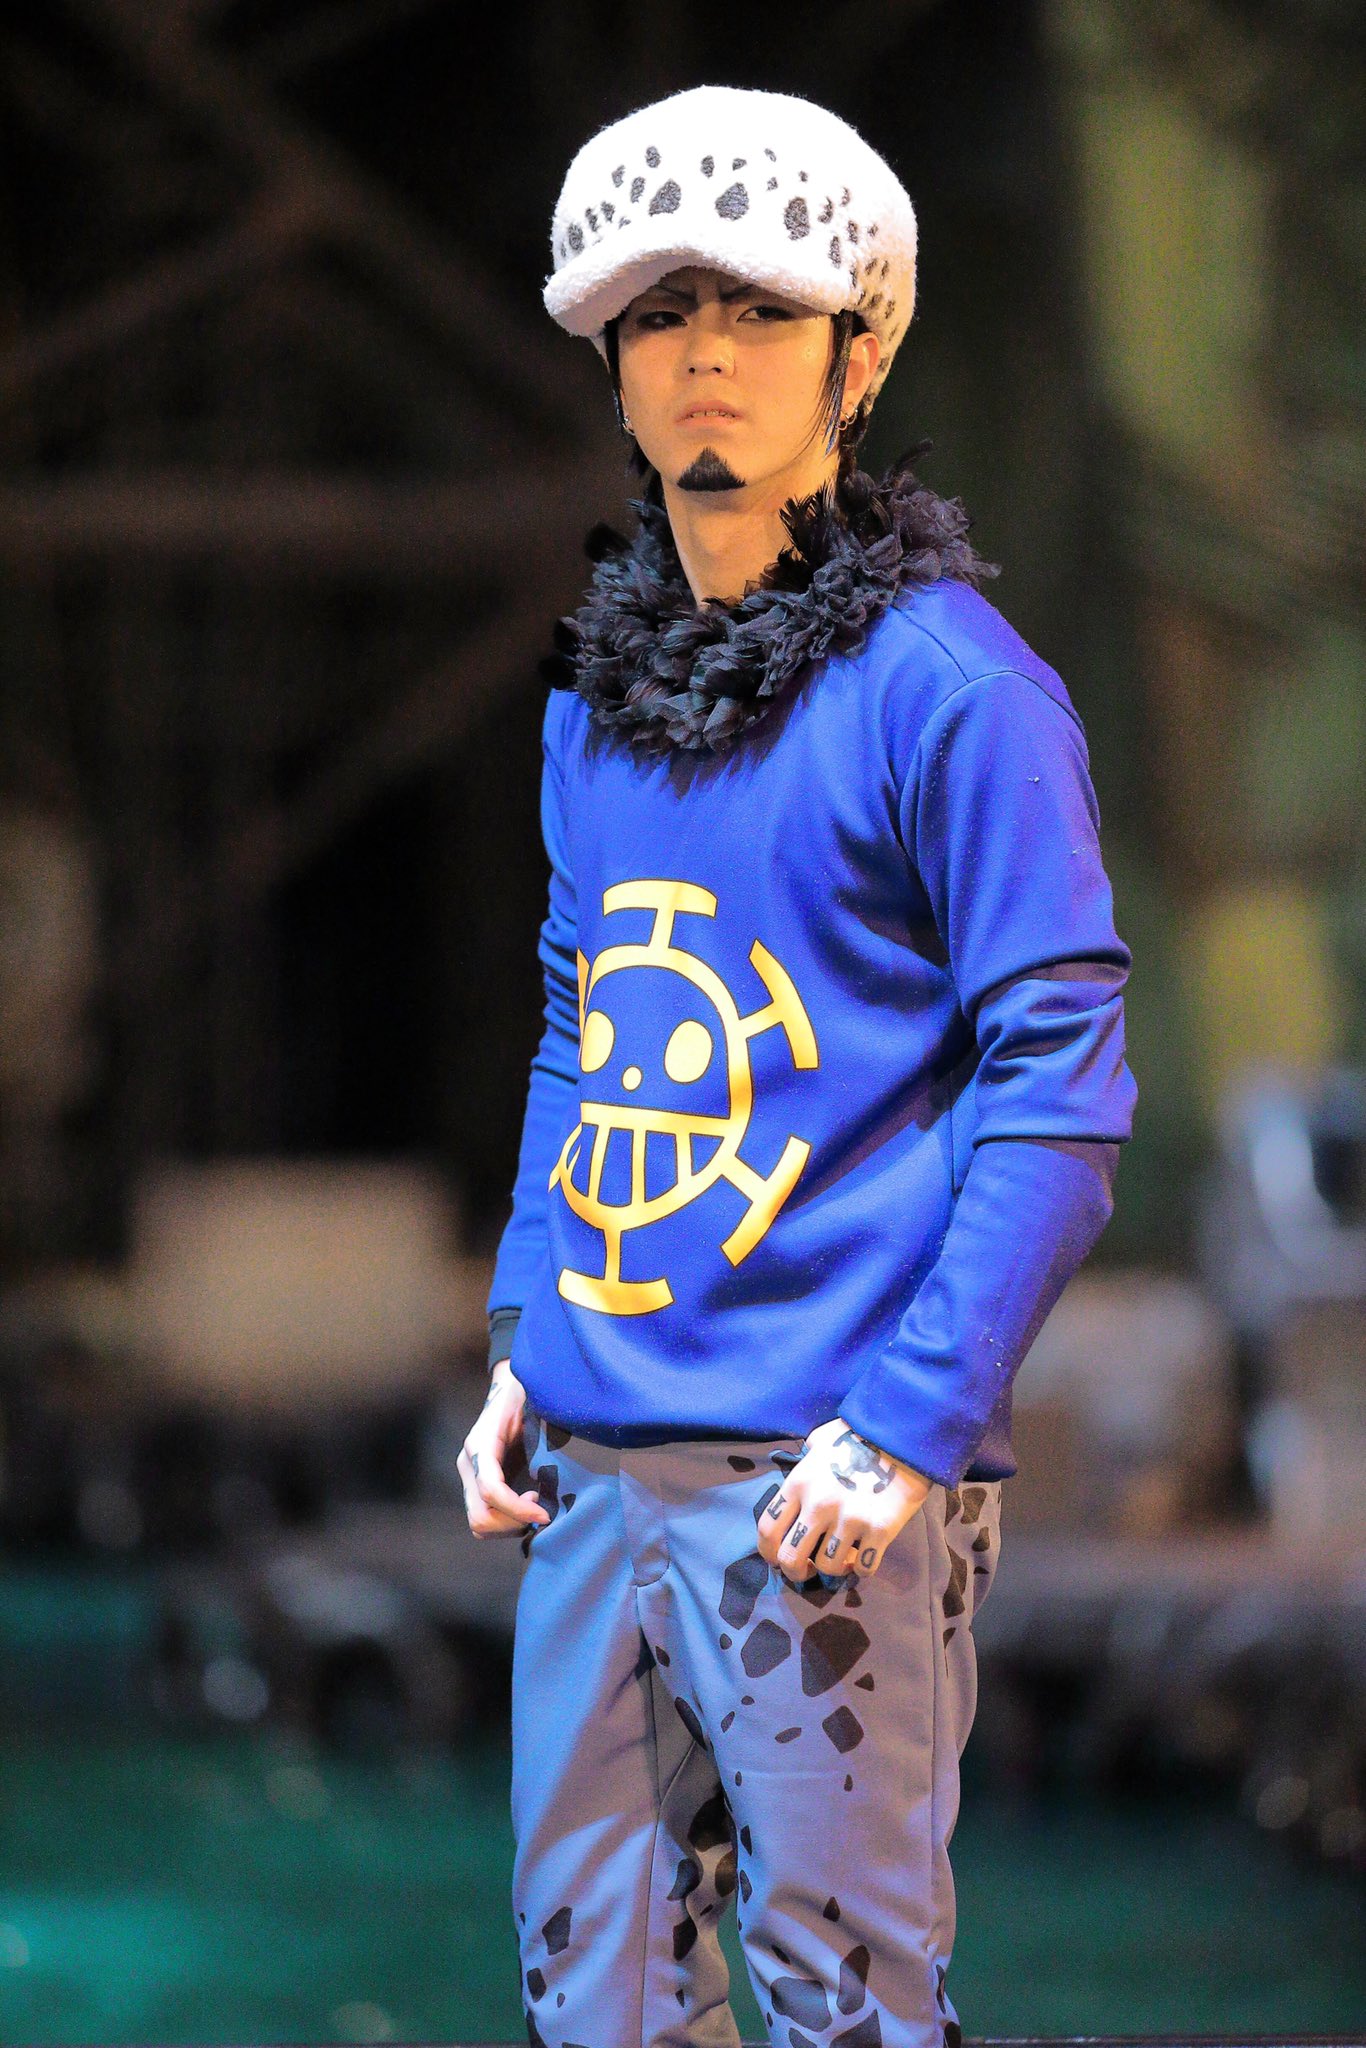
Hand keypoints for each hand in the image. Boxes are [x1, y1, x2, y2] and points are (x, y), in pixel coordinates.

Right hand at [457, 1358, 551, 1539]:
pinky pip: (487, 1517)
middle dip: (514, 1523)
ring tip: (537, 1508)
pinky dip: (509, 1522)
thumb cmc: (526, 1392)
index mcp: (481, 1443)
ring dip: (511, 1526)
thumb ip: (543, 1430)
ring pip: (480, 1523)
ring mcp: (470, 1476)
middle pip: (480, 1516)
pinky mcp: (478, 1484)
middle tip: (543, 1511)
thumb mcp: (536, 1406)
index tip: (546, 1513)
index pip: (490, 1489)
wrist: (510, 1386)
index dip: (517, 1509)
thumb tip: (561, 1461)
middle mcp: (469, 1463)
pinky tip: (530, 1505)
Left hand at [756, 1418, 931, 1582]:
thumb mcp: (819, 1441)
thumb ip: (805, 1462)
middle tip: (807, 1569)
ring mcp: (850, 1520)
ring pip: (828, 1568)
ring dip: (833, 1568)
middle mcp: (819, 1505)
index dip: (767, 1551)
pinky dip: (862, 1568)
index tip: (776, 1557)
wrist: (901, 1435)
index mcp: (799, 1483)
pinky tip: (864, 1556)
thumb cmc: (857, 1435)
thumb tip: (800, 1473)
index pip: (768, 1530)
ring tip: (842, 1558)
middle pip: (791, 1558)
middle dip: (795, 1571)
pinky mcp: (880, 1530)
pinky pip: (864, 1568)